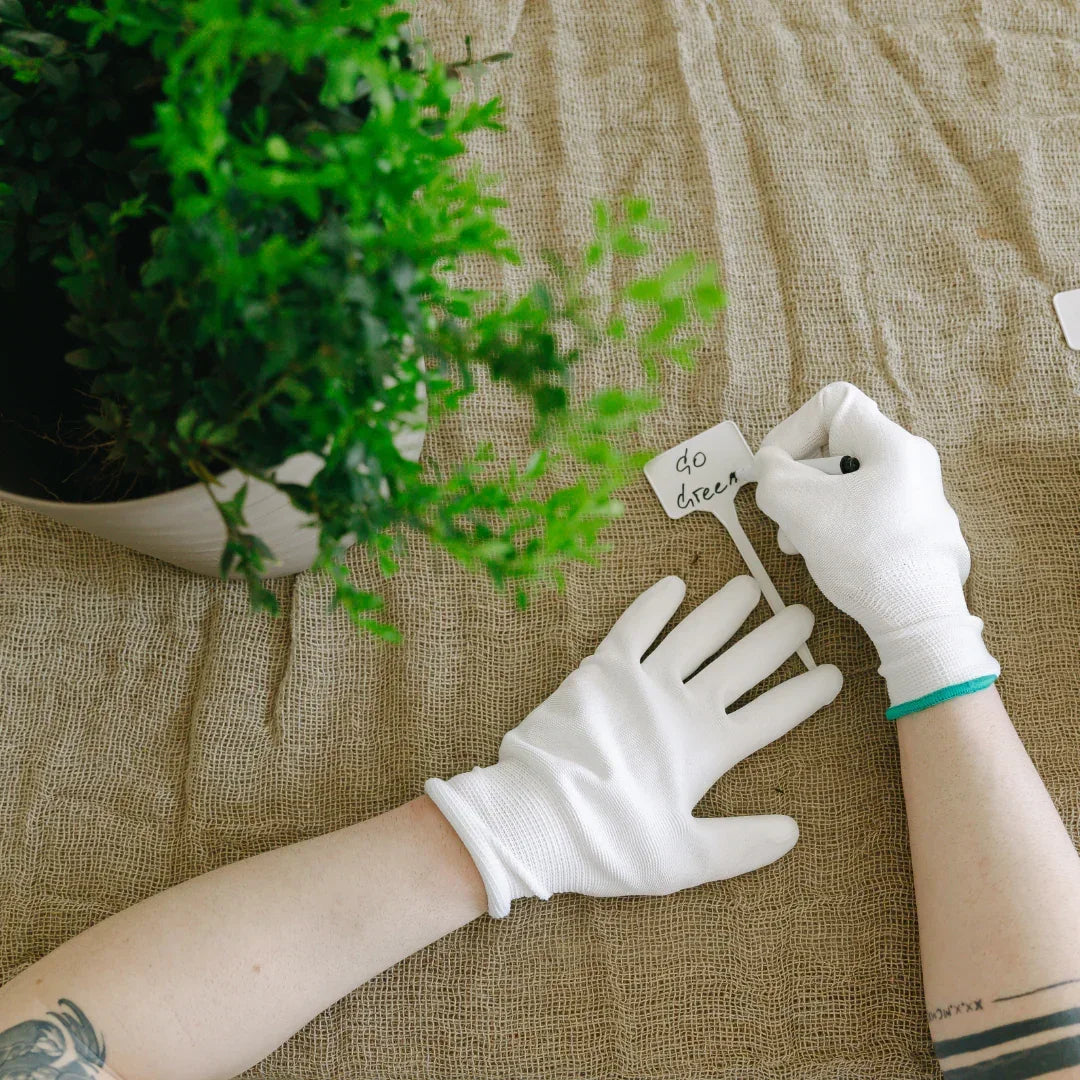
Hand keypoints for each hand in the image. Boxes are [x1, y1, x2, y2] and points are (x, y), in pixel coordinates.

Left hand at [425, 575, 841, 916]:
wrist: (533, 819)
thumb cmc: (608, 843)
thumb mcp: (682, 859)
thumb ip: (741, 844)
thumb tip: (792, 831)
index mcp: (707, 749)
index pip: (773, 714)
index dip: (806, 693)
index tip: (833, 673)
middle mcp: (681, 705)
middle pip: (742, 663)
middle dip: (777, 638)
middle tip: (803, 614)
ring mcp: (640, 682)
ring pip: (695, 634)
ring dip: (725, 609)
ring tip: (750, 586)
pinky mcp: (599, 671)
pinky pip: (633, 627)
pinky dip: (654, 605)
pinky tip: (674, 586)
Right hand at [753, 381, 997, 716]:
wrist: (920, 621)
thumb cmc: (866, 556)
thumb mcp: (801, 507)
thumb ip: (773, 475)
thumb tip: (769, 468)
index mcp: (893, 445)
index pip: (832, 405)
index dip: (791, 430)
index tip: (774, 470)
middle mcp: (911, 464)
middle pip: (834, 448)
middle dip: (798, 480)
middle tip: (783, 514)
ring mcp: (916, 500)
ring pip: (845, 484)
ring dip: (810, 509)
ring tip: (799, 544)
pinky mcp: (915, 533)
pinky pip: (863, 513)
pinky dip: (835, 528)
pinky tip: (825, 558)